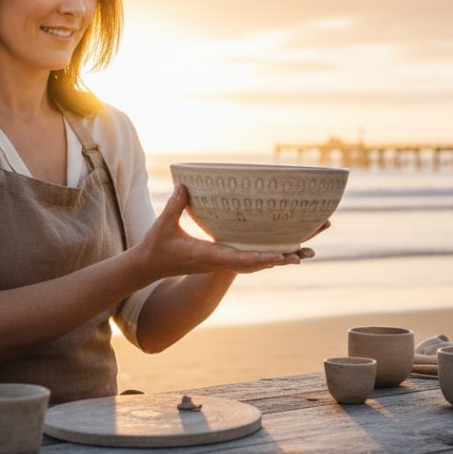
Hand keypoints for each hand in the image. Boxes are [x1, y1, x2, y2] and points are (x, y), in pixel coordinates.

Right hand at [130, 185, 302, 279]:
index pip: (239, 260)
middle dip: (280, 258)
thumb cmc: (155, 247)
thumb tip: (184, 186)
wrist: (148, 267)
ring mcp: (220, 263)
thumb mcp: (163, 225)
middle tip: (305, 252)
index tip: (280, 256)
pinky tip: (278, 252)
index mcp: (208, 256)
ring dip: (277, 259)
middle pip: (256, 263)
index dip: (261, 258)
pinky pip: (247, 260)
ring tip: (301, 253)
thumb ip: (175, 206)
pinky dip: (264, 257)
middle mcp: (218, 262)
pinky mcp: (219, 260)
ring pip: (254, 264)